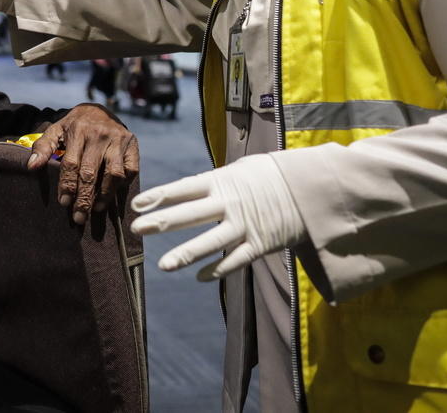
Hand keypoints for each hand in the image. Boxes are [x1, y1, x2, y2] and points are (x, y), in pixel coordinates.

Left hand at [27, 104, 139, 224]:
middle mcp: (100, 135)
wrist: (100, 109)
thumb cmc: (74, 125)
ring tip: (95, 209)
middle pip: (91, 172)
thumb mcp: (56, 130)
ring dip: (105, 195)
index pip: (72, 164)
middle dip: (84, 198)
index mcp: (78, 131)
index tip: (64, 203)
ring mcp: (119, 140)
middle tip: (79, 217)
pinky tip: (112, 193)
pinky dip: (123, 184)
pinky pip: (131, 169)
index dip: (67, 185)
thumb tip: (31, 167)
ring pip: (114, 174)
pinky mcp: (133, 145)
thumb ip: (43, 147)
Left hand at [130, 154, 305, 280]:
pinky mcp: (260, 243)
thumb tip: (185, 192)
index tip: (137, 203)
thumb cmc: (269, 175)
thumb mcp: (239, 170)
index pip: (183, 188)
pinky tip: (198, 276)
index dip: (159, 196)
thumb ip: (212, 183)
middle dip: (161, 222)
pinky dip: (217, 269)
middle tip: (136, 229)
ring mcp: (244, 225)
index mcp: (221, 181)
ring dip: (186, 254)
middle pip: (190, 214)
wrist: (309, 187)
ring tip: (163, 265)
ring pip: (210, 243)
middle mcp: (229, 203)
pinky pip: (235, 260)